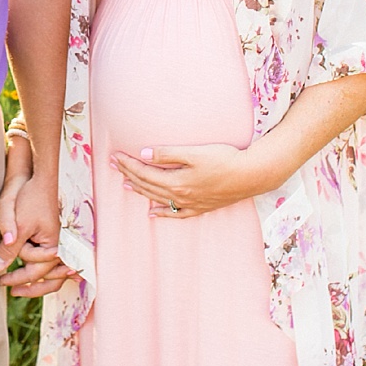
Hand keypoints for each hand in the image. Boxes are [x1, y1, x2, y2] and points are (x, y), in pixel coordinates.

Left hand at [0, 165, 71, 296]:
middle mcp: (60, 245)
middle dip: (31, 286)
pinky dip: (44, 270)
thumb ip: (8, 250)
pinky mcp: (52, 237)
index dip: (17, 276)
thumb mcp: (16, 225)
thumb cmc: (30, 199)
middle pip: (50, 277)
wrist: (40, 178)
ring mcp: (58, 241)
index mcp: (54, 244)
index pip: (36, 271)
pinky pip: (51, 261)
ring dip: (39, 282)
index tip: (0, 280)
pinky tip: (36, 276)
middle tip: (10, 291)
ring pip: (53, 271)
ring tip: (21, 289)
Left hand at [112, 143, 274, 218]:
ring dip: (140, 191)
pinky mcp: (200, 207)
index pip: (144, 172)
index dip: (128, 163)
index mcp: (176, 181)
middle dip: (129, 175)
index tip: (115, 155)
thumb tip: (143, 154)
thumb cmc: (225, 159)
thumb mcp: (194, 152)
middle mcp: (179, 196)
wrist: (251, 175)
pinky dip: (162, 212)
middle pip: (147, 185)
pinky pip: (175, 213)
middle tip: (114, 166)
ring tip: (126, 185)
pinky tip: (153, 212)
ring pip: (157, 198)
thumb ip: (168, 154)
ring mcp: (190, 204)